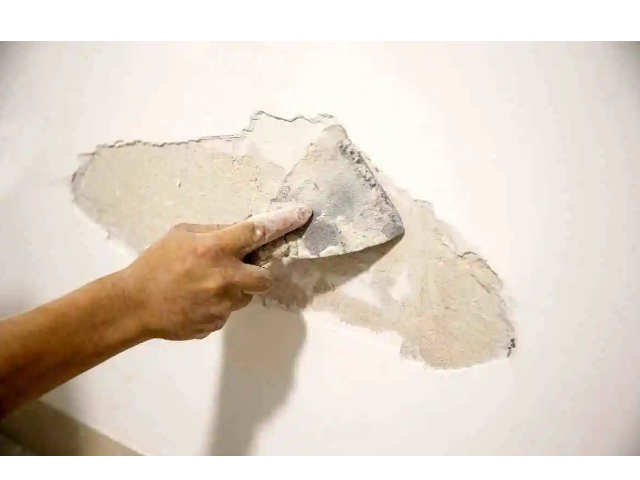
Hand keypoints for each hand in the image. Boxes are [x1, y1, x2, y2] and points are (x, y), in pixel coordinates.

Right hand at [117, 206, 311, 340]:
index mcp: (214, 249)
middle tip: (241, 270)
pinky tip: (197, 301)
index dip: (281, 223)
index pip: (256, 232)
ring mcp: (222, 304)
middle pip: (265, 277)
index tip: (301, 215)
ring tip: (207, 286)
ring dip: (235, 290)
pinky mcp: (217, 323)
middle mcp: (225, 277)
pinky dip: (219, 305)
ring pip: (246, 296)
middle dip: (258, 273)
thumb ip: (214, 231)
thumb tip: (240, 231)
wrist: (135, 305)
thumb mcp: (181, 234)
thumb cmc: (155, 263)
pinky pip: (228, 312)